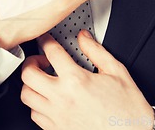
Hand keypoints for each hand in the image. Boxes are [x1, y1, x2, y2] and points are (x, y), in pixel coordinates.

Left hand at [20, 32, 154, 129]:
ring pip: (26, 96)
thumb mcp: (117, 72)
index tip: (45, 39)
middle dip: (31, 62)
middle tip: (41, 60)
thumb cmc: (128, 110)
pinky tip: (47, 99)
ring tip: (41, 79)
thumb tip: (84, 38)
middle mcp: (62, 98)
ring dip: (31, 84)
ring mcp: (57, 116)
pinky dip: (36, 104)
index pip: (51, 52)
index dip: (46, 40)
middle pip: (28, 74)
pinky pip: (35, 114)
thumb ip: (96, 51)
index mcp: (77, 80)